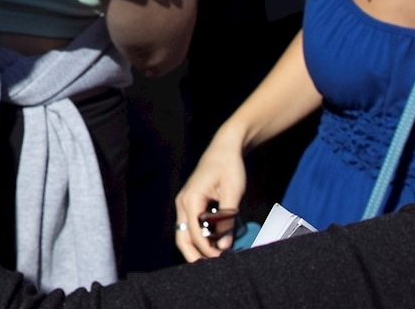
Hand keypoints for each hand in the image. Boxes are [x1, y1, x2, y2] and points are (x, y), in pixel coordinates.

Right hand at [175, 134, 247, 260]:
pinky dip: (200, 237)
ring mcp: (185, 203)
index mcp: (190, 199)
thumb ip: (227, 220)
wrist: (225, 148)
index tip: (222, 258)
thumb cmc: (229, 166)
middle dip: (194, 255)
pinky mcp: (191, 204)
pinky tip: (214, 242)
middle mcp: (183, 203)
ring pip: (185, 233)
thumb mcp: (232, 193)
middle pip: (182, 238)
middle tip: (212, 267)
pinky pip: (191, 226)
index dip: (207, 249)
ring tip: (215, 258)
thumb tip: (224, 245)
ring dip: (198, 247)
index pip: (194, 233)